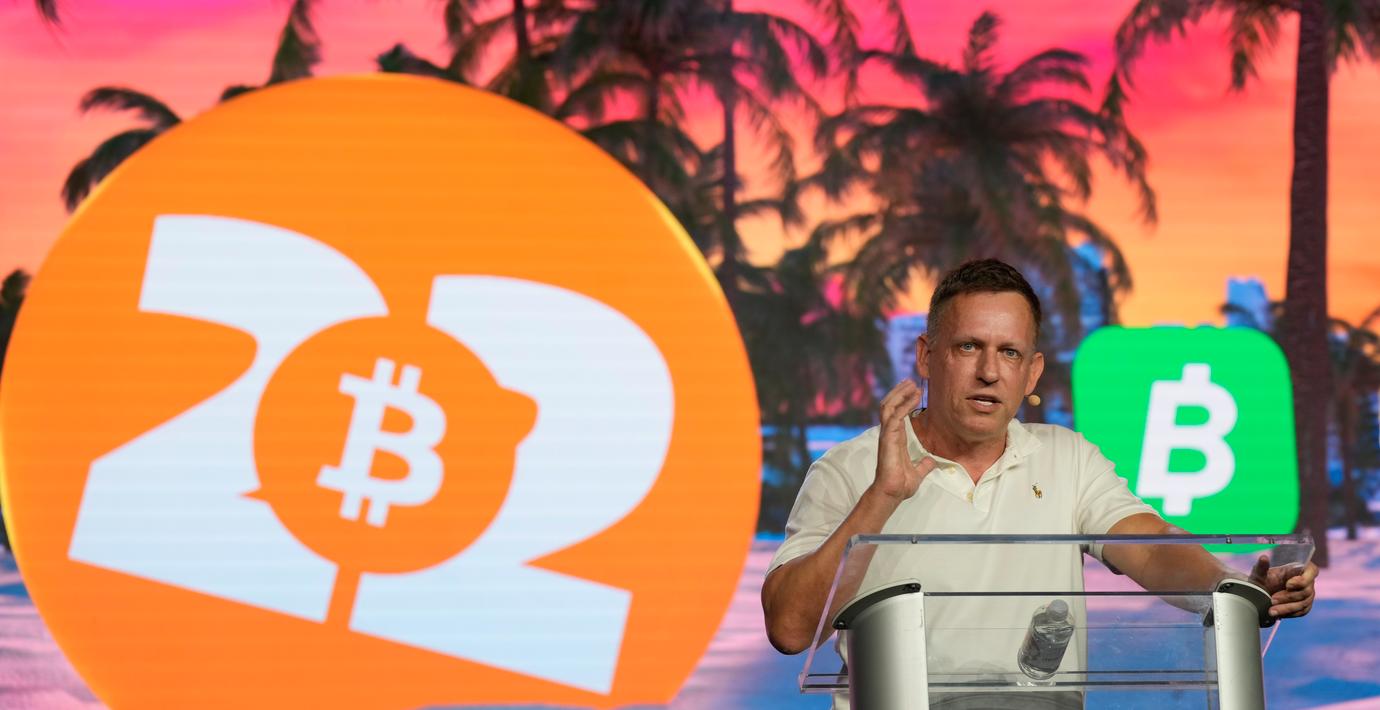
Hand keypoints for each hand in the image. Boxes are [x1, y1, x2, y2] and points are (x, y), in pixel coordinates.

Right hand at [871, 379, 937, 501]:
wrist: (893, 493)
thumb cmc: (901, 485)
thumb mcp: (918, 472)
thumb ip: (924, 465)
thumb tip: (931, 462)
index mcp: (895, 438)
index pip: (896, 413)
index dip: (903, 400)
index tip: (913, 390)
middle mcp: (889, 434)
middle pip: (890, 405)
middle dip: (899, 392)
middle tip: (911, 381)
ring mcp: (887, 435)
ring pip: (888, 406)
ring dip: (900, 394)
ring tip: (912, 384)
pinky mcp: (887, 438)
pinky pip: (894, 416)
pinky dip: (903, 405)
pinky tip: (913, 397)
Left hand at [1248, 555, 1317, 617]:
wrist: (1261, 595)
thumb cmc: (1263, 580)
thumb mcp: (1259, 573)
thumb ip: (1261, 566)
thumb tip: (1263, 557)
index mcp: (1298, 568)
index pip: (1312, 571)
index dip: (1303, 579)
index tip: (1288, 585)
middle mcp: (1307, 581)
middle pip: (1306, 591)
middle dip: (1288, 597)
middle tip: (1272, 599)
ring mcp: (1308, 594)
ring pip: (1304, 603)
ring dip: (1287, 608)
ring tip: (1271, 610)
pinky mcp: (1305, 606)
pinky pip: (1302, 611)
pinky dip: (1289, 613)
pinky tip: (1278, 614)